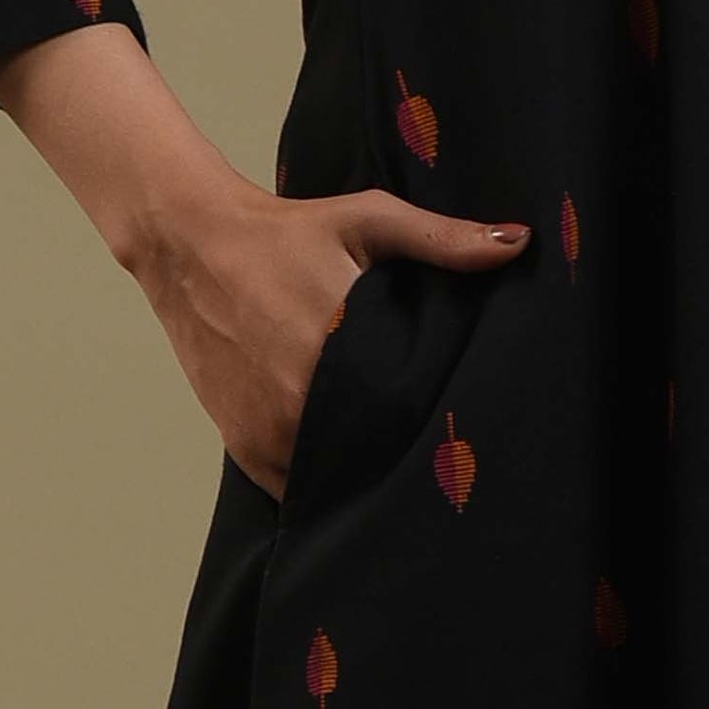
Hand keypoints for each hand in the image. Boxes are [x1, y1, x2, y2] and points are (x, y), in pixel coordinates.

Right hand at [135, 172, 527, 496]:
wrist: (190, 245)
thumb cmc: (286, 230)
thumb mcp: (368, 221)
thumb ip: (443, 239)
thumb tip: (518, 242)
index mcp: (338, 351)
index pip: (410, 418)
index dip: (438, 429)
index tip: (463, 432)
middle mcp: (299, 402)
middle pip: (375, 455)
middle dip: (404, 454)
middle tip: (437, 452)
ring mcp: (268, 432)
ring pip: (336, 479)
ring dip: (361, 472)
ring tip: (395, 460)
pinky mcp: (244, 446)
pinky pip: (295, 487)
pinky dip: (320, 479)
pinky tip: (348, 462)